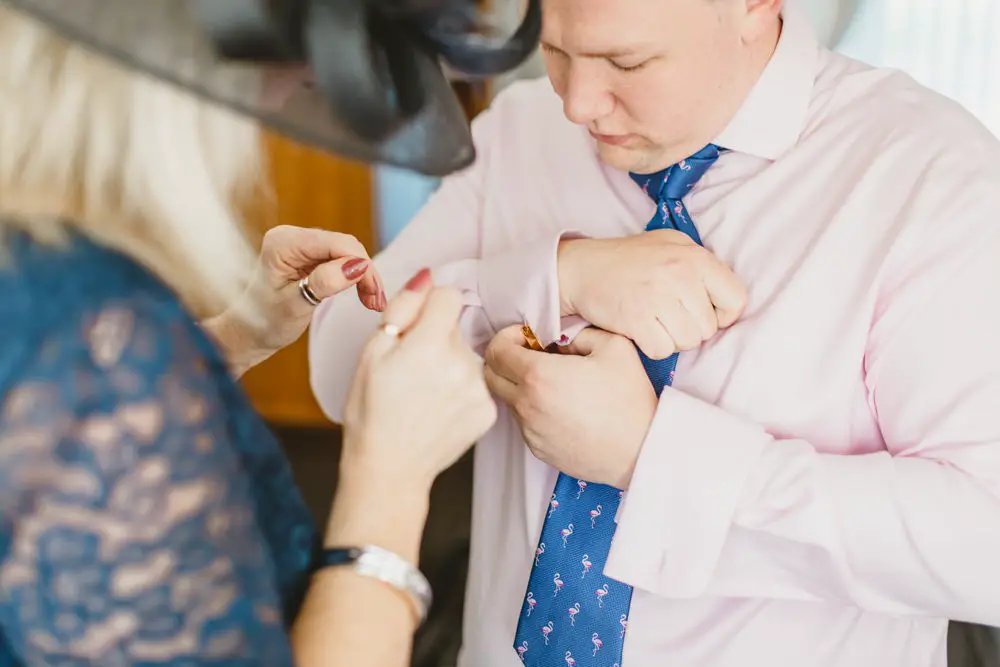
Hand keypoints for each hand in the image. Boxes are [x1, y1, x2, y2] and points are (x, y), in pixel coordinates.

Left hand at [205, 226, 384, 374]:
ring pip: (346, 252)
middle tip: (376, 303)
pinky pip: (339, 258)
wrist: (249, 333)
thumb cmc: (264, 323)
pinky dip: (354, 276)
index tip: (374, 295)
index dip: (361, 266)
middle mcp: (291, 236)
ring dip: (363, 276)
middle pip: (344, 245)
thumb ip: (324, 283)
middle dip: (365, 272)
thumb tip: (357, 266)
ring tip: (372, 302)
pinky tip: (363, 294)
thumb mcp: (295, 306)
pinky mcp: (308, 254)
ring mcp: (300, 244)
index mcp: (283, 243)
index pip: (336, 243)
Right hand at [340, 270, 497, 495]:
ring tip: (424, 393)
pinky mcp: (489, 411)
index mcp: (430, 345)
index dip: (428, 307)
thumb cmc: (371, 411)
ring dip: (450, 364)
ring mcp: (479, 390)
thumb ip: (402, 308)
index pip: (448, 296)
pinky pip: (477, 383)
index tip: (414, 327)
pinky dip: (461, 390)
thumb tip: (427, 277)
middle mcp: (462, 365)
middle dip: (436, 338)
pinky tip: (438, 408)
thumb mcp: (372, 352)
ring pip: (467, 356)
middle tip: (410, 369)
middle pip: (456, 328)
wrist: (388, 469)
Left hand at [484, 325, 655, 488]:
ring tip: (555, 383)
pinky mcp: (537, 449)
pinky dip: (533, 410)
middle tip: (532, 356)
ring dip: (520, 386)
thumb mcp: (613, 346)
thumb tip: (560, 338)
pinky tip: (562, 407)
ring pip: (507, 399)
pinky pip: (524, 422)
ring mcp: (529, 431)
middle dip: (504, 360)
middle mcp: (526, 405)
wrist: (642, 451)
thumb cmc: (630, 400)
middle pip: (489, 376)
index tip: (528, 337)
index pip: (495, 350)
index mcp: (538, 376)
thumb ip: (579, 332)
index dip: (507, 337)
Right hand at [557, 230, 747, 359]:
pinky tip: (641, 330)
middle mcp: (680, 275)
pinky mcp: (636, 319)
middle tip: (668, 315)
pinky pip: (662, 350)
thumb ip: (703, 266)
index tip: (703, 312)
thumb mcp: (672, 244)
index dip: (723, 314)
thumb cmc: (630, 258)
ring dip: (673, 339)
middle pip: (709, 329)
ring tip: (655, 321)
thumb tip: (727, 300)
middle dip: (691, 329)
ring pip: (688, 342)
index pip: (736, 300)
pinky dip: (653, 347)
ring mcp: (657, 298)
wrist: (582, 267)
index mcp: (695, 257)